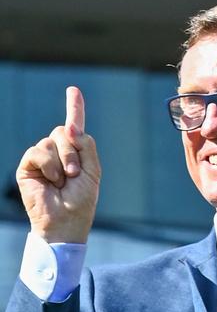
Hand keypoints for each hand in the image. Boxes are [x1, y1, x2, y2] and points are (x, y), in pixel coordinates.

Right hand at [16, 87, 100, 242]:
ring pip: (51, 140)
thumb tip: (69, 126)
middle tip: (75, 173)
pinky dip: (49, 165)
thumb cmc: (81, 201)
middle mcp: (57, 153)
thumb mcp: (92, 171)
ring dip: (63, 161)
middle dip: (73, 150)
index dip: (74, 108)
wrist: (66, 221)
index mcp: (76, 154)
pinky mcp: (28, 166)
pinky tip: (52, 181)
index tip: (73, 90)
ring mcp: (42, 159)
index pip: (74, 127)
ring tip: (64, 181)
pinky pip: (38, 151)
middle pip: (64, 130)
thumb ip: (86, 146)